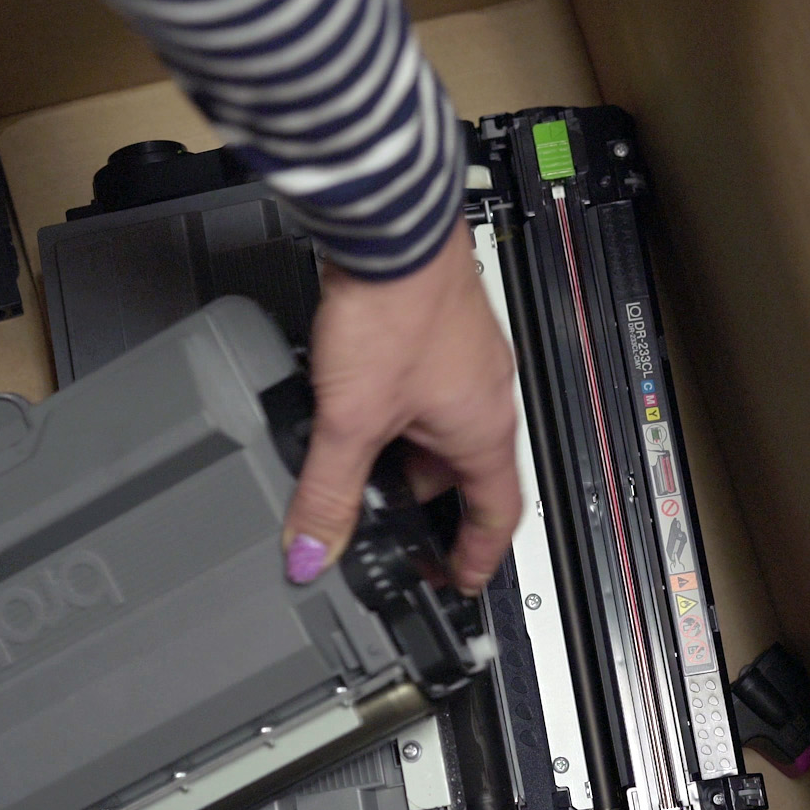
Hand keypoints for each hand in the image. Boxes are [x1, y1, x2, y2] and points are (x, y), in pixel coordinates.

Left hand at [282, 218, 521, 593]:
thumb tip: (311, 550)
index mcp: (484, 430)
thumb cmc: (396, 311)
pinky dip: (393, 407)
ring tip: (350, 452)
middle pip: (459, 470)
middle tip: (377, 516)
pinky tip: (351, 396)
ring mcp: (466, 358)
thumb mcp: (350, 420)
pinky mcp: (438, 328)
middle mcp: (486, 395)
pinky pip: (423, 387)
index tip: (460, 579)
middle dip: (417, 497)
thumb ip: (328, 492)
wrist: (392, 230)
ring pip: (438, 425)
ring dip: (401, 447)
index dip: (476, 555)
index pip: (497, 515)